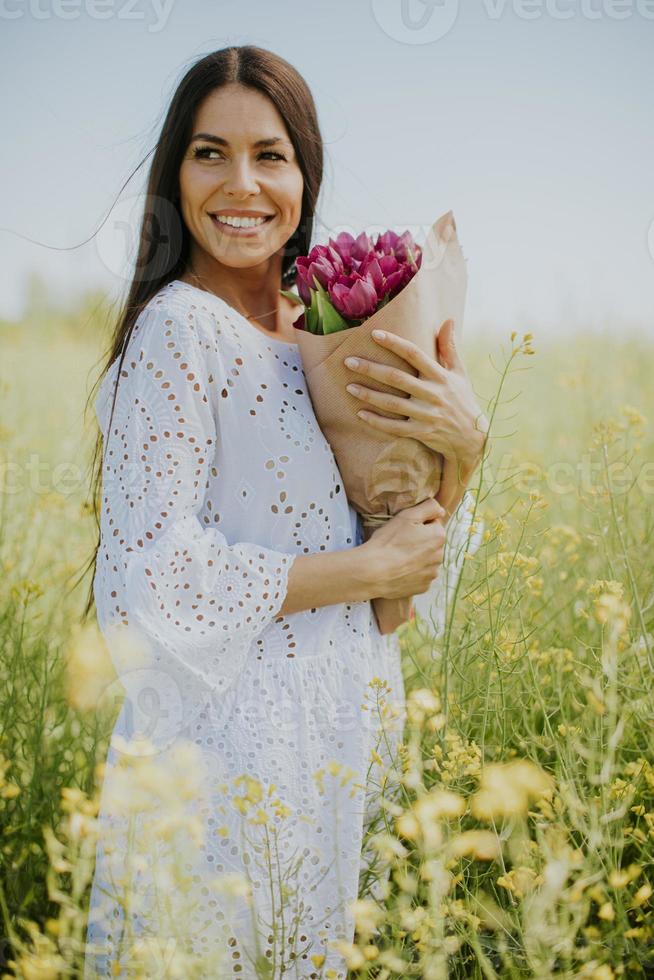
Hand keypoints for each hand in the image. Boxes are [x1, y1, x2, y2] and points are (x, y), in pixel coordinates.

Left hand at [343, 320, 488, 470]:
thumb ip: (450, 348)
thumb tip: (448, 320)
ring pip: (392, 404)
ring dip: (369, 395)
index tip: (374, 334)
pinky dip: (377, 422)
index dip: (394, 343)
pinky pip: (395, 428)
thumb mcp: (460, 373)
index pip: (414, 354)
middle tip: (349, 361)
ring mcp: (426, 415)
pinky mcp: (421, 432)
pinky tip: (361, 414)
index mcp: (440, 376)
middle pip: (397, 378)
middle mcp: (433, 394)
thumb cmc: (462, 400)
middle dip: (371, 369)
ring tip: (349, 387)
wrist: (472, 437)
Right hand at [361, 497, 446, 600]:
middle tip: (399, 543)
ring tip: (398, 558)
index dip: (418, 525)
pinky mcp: (423, 587)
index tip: (404, 530)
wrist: (373, 571)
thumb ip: (429, 507)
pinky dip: (412, 573)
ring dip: (417, 558)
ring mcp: (432, 573)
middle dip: (420, 542)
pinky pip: (420, 576)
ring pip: (426, 561)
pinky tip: (399, 570)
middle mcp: (440, 556)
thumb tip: (440, 510)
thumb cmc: (389, 542)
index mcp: (439, 537)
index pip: (433, 525)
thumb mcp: (407, 516)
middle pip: (431, 544)